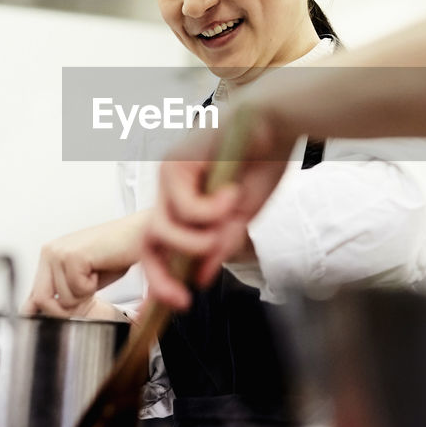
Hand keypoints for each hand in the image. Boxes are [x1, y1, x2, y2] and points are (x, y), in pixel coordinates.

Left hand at [22, 211, 147, 316]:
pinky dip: (93, 287)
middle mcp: (50, 251)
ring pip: (63, 298)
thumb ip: (62, 292)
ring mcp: (60, 253)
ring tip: (96, 274)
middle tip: (86, 295)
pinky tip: (99, 269)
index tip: (60, 317)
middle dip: (65, 309)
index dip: (47, 311)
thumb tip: (44, 313)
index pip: (33, 295)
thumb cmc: (115, 254)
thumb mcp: (83, 278)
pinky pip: (78, 289)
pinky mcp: (73, 256)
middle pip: (41, 299)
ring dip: (85, 294)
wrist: (137, 235)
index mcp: (50, 255)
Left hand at [141, 103, 295, 308]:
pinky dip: (210, 210)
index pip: (163, 248)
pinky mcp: (174, 163)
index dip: (164, 280)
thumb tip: (199, 277)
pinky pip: (184, 207)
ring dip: (196, 240)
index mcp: (187, 204)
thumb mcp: (243, 216)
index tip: (178, 305)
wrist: (276, 121)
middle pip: (149, 244)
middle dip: (161, 277)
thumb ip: (220, 244)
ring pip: (164, 230)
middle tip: (183, 298)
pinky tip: (232, 193)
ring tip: (227, 223)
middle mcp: (171, 191)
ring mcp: (169, 177)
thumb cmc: (264, 162)